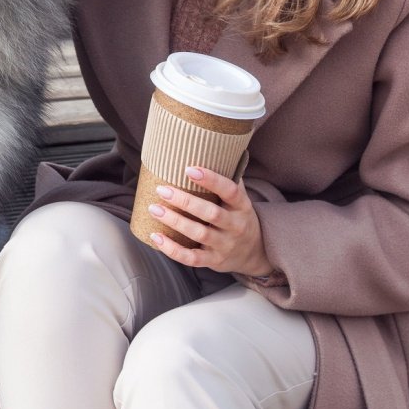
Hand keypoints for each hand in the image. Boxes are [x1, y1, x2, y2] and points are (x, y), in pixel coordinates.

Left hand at [145, 165, 274, 277]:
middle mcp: (235, 226)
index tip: (189, 169)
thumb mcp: (239, 199)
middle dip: (185, 201)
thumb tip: (210, 146)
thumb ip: (227, 178)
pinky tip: (156, 237)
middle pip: (211, 214)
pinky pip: (191, 258)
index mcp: (242, 206)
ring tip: (154, 209)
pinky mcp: (213, 261)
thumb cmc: (238, 216)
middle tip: (162, 190)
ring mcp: (225, 246)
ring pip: (199, 234)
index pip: (230, 191)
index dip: (211, 180)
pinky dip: (172, 249)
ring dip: (175, 221)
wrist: (254, 252)